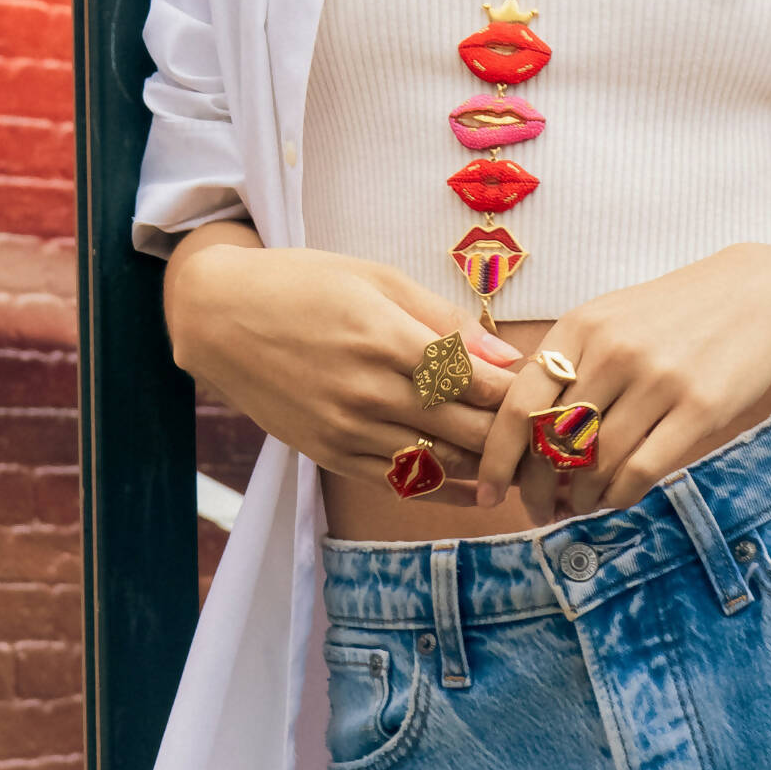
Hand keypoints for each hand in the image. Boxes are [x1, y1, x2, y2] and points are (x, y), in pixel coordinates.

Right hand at [169, 241, 523, 504]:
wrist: (220, 317)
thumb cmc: (303, 284)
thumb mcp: (377, 279)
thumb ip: (445, 321)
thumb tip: (508, 355)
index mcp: (385, 337)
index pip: (477, 381)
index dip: (520, 392)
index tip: (547, 394)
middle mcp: (368, 391)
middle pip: (466, 427)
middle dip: (514, 435)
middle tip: (550, 437)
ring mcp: (346, 429)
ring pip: (439, 461)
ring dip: (488, 467)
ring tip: (525, 464)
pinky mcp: (330, 454)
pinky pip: (400, 483)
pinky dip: (445, 490)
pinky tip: (478, 489)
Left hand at [477, 243, 770, 523]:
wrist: (760, 294)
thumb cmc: (672, 317)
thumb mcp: (609, 319)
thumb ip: (565, 365)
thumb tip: (519, 435)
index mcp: (580, 328)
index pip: (518, 403)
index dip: (496, 457)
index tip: (488, 491)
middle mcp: (613, 351)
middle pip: (552, 442)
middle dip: (536, 489)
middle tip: (537, 510)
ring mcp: (658, 379)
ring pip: (595, 463)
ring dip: (579, 498)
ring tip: (578, 506)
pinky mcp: (700, 407)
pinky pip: (641, 469)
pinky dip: (618, 496)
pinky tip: (614, 499)